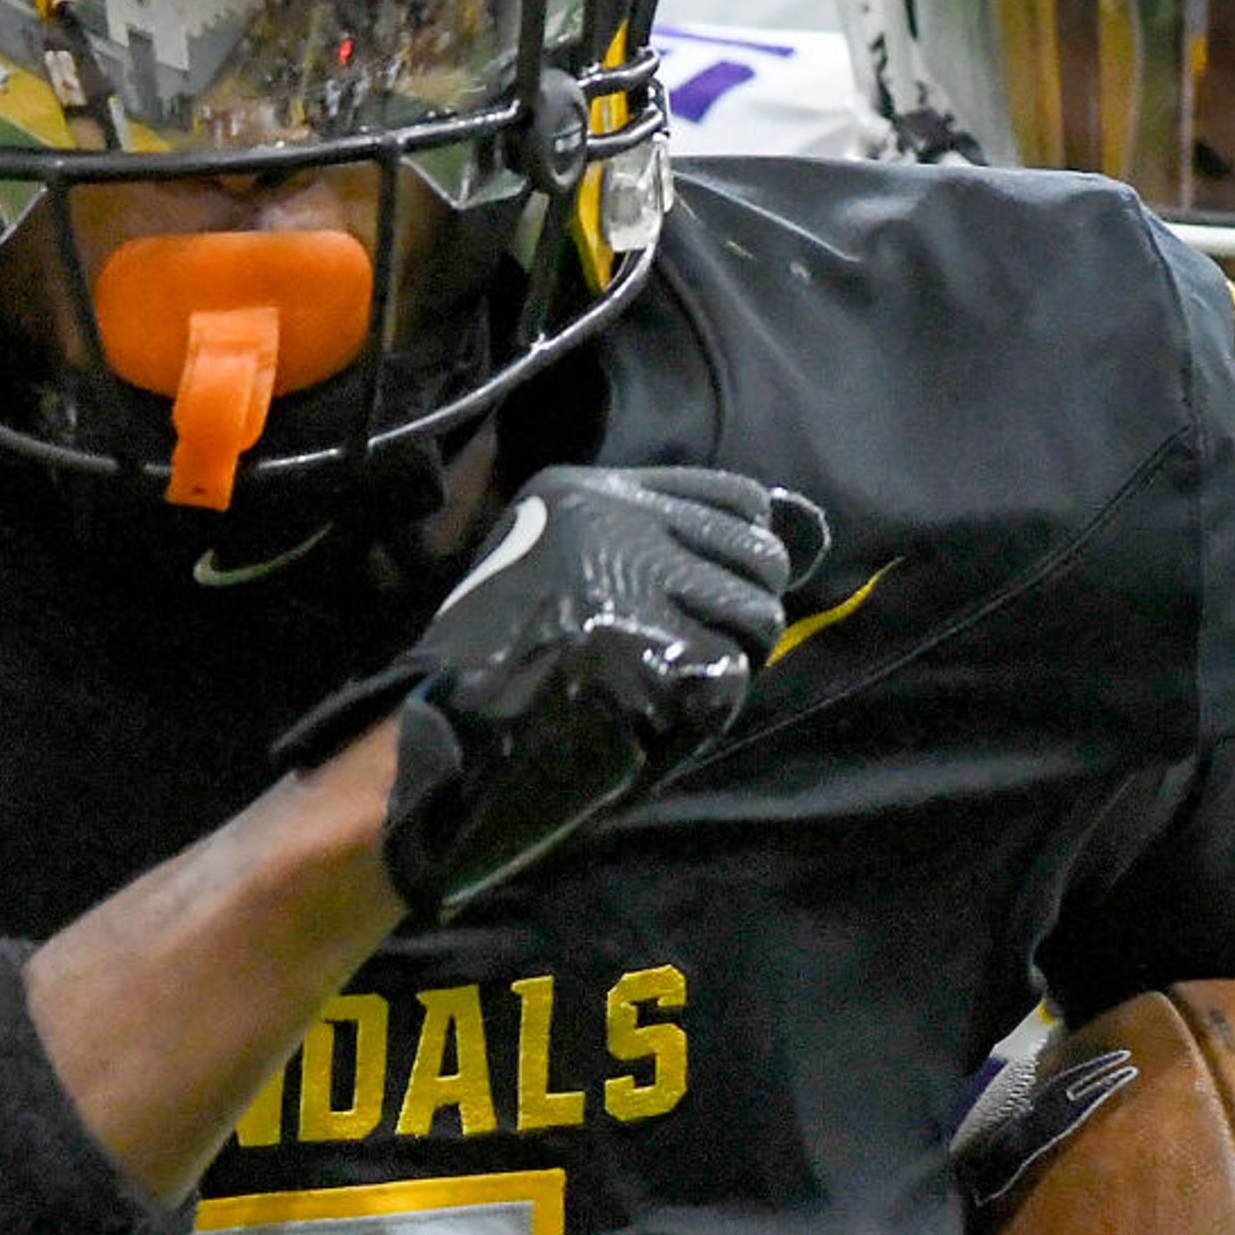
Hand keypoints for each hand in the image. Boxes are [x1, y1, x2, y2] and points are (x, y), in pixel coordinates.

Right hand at [275, 466, 816, 920]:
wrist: (439, 742)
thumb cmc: (499, 669)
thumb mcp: (555, 567)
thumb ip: (652, 546)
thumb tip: (795, 535)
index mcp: (585, 492)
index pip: (737, 498)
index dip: (745, 553)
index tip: (719, 592)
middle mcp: (614, 524)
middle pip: (759, 555)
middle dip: (742, 611)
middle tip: (690, 654)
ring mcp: (635, 587)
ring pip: (757, 617)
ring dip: (728, 662)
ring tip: (666, 687)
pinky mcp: (653, 654)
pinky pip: (731, 678)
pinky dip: (704, 710)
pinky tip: (651, 720)